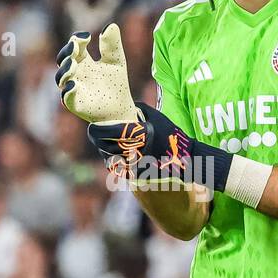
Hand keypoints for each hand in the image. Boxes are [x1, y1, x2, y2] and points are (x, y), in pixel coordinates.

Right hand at [55, 24, 140, 124]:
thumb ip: (112, 45)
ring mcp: (73, 88)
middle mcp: (75, 73)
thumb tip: (111, 25)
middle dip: (66, 52)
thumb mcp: (116, 60)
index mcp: (83, 61)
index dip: (77, 40)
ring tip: (73, 64)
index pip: (74, 46)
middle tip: (75, 47)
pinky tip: (73, 84)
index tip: (86, 36)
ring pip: (61, 78)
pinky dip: (67, 91)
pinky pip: (67, 97)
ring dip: (65, 70)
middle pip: (63, 59)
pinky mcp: (75, 103)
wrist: (121, 108)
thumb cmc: (115, 84)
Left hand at [87, 102, 229, 191]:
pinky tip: (110, 155)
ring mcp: (138, 163)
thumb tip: (125, 103)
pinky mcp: (138, 173)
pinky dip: (113, 163)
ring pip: (112, 159)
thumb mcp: (158, 117)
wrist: (185, 158)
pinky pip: (119, 169)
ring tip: (101, 143)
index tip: (92, 127)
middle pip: (108, 146)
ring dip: (104, 151)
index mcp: (142, 134)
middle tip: (93, 133)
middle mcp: (139, 149)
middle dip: (98, 140)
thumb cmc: (171, 135)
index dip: (98, 130)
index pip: (113, 132)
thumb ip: (140, 109)